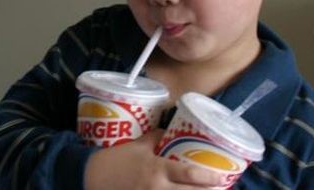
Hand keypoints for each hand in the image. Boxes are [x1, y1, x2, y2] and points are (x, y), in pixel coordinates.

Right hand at [84, 129, 225, 188]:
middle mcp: (157, 189)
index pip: (187, 174)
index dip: (208, 178)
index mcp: (156, 170)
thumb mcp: (136, 146)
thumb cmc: (115, 160)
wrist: (90, 176)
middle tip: (223, 189)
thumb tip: (169, 130)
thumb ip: (154, 138)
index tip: (222, 178)